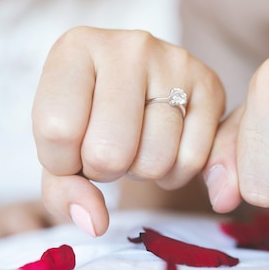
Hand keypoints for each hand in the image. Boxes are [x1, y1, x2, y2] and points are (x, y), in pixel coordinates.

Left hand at [33, 27, 224, 236]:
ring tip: (139, 145)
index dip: (62, 161)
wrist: (142, 91)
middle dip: (105, 170)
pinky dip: (175, 173)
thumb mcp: (61, 149)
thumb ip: (62, 191)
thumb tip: (95, 223)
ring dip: (142, 171)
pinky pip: (191, 161)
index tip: (71, 148)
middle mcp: (128, 46)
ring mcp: (175, 62)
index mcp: (76, 48)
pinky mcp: (211, 85)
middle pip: (108, 151)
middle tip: (109, 150)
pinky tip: (167, 149)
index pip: (56, 130)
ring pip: (153, 160)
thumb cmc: (92, 120)